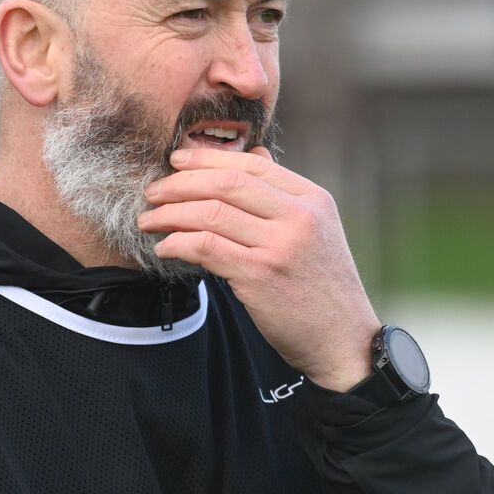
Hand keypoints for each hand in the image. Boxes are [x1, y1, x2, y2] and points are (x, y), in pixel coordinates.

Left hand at [138, 147, 378, 390]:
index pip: (253, 164)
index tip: (177, 161)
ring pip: (211, 213)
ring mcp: (281, 246)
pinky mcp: (260, 276)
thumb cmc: (323, 287)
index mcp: (313, 199)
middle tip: (153, 192)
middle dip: (180, 183)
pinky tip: (166, 249)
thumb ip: (283, 195)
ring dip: (170, 214)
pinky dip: (178, 243)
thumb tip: (254, 153)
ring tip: (149, 221)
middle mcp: (299, 217)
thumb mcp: (317, 230)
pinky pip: (206, 246)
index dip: (208, 159)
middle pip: (227, 183)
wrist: (344, 340)